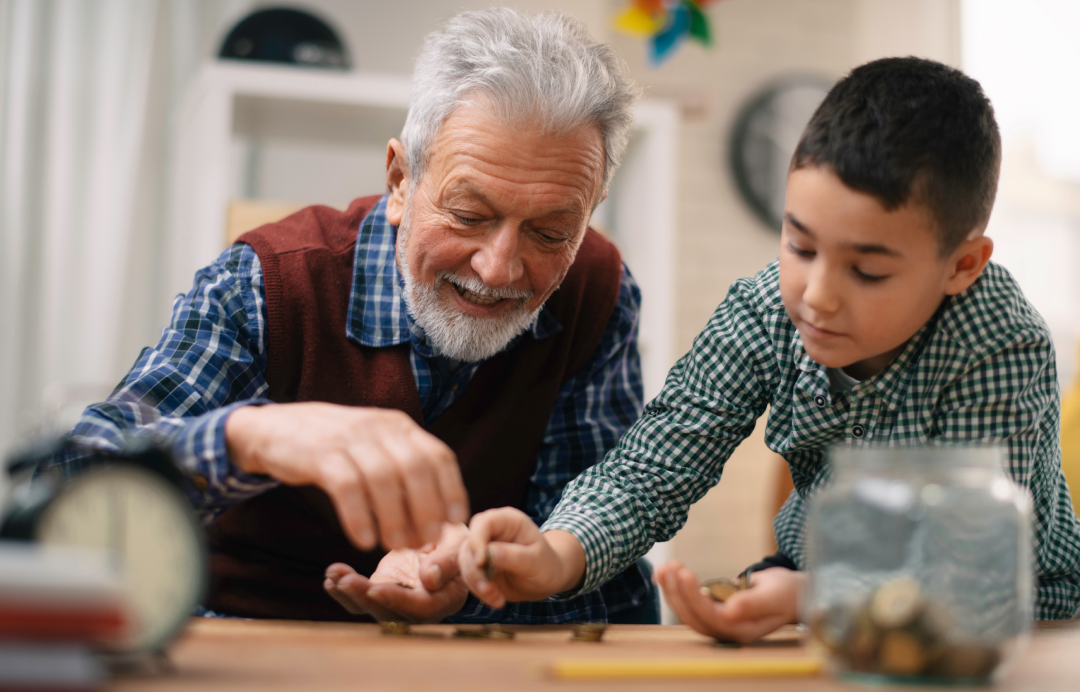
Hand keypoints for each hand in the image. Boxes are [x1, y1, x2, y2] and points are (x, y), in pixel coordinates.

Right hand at [226, 403, 468, 550]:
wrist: (275, 428)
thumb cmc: (334, 447)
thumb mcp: (374, 448)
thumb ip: (402, 472)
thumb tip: (436, 517)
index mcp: (399, 427)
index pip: (438, 455)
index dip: (452, 489)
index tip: (455, 522)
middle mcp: (379, 427)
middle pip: (415, 468)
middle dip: (425, 509)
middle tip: (424, 542)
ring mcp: (349, 438)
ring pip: (383, 479)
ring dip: (394, 517)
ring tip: (395, 546)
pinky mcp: (320, 453)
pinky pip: (346, 486)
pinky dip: (359, 516)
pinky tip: (363, 540)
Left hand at [324, 523, 468, 622]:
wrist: (451, 543)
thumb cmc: (460, 543)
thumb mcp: (460, 545)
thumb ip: (446, 561)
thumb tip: (427, 579)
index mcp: (443, 598)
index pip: (419, 608)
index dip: (397, 600)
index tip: (375, 587)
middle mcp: (419, 607)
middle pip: (390, 612)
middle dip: (364, 598)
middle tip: (344, 581)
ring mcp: (399, 601)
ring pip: (371, 607)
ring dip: (349, 594)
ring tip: (333, 575)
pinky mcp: (385, 591)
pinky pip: (362, 598)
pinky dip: (344, 591)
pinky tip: (331, 578)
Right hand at [459, 507, 585, 608]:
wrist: (546, 580)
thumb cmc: (546, 565)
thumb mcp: (535, 561)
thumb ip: (513, 556)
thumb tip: (488, 553)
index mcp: (508, 520)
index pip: (483, 523)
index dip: (477, 540)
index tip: (481, 562)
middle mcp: (492, 531)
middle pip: (469, 544)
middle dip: (475, 569)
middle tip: (489, 590)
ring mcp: (483, 548)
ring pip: (466, 562)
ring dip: (477, 583)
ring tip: (497, 599)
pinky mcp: (478, 565)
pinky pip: (469, 576)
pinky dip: (479, 590)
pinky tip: (497, 600)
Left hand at [655, 562, 802, 643]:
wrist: (790, 593)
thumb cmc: (786, 594)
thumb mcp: (774, 596)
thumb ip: (753, 604)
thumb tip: (729, 612)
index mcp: (743, 631)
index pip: (711, 619)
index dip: (694, 598)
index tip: (685, 574)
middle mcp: (727, 631)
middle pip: (694, 617)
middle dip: (678, 592)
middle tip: (672, 565)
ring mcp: (718, 622)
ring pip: (687, 611)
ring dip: (672, 589)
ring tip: (664, 566)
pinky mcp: (711, 611)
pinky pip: (688, 603)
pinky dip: (673, 588)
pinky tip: (663, 572)